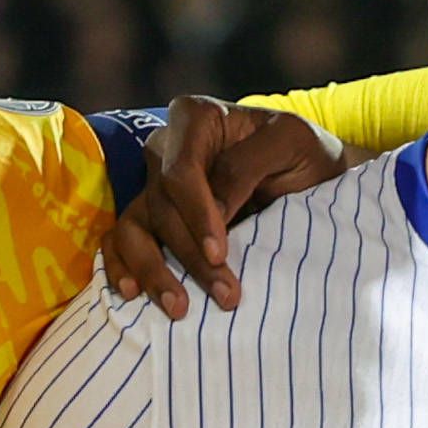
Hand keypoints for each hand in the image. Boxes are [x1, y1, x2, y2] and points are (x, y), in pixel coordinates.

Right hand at [104, 95, 348, 314]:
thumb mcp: (293, 143)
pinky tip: (131, 293)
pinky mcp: (150, 217)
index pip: (181, 170)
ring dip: (152, 271)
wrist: (307, 174)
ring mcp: (154, 185)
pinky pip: (119, 240)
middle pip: (161, 206)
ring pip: (134, 228)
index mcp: (196, 119)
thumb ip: (249, 165)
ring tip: (178, 308)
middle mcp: (166, 148)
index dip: (197, 214)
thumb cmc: (303, 153)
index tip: (219, 253)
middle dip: (189, 255)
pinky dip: (120, 265)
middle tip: (225, 296)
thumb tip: (215, 208)